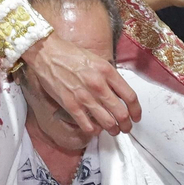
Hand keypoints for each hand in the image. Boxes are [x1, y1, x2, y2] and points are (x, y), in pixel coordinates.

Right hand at [21, 33, 141, 135]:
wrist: (47, 53)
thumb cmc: (71, 55)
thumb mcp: (97, 60)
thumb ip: (109, 77)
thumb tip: (118, 94)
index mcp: (107, 71)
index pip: (130, 96)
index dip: (136, 111)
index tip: (136, 116)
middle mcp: (98, 85)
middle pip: (121, 113)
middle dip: (126, 124)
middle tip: (126, 127)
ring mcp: (84, 96)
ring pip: (107, 122)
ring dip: (113, 130)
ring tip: (113, 130)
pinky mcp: (70, 105)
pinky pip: (87, 125)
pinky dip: (94, 131)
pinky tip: (95, 129)